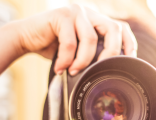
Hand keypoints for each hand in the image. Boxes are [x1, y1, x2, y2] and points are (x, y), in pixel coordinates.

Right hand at [12, 4, 136, 75]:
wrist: (26, 38)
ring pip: (91, 39)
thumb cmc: (54, 47)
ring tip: (73, 72)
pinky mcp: (61, 15)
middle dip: (111, 53)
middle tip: (100, 70)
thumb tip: (111, 71)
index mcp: (96, 20)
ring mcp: (76, 11)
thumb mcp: (79, 51)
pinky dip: (66, 60)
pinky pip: (71, 43)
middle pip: (113, 29)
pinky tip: (60, 69)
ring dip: (83, 61)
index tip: (128, 62)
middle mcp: (89, 12)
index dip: (129, 44)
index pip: (121, 28)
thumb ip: (94, 53)